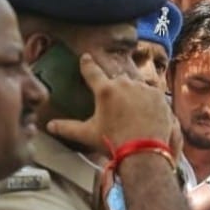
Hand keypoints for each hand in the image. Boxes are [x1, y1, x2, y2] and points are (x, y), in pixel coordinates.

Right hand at [47, 54, 177, 152]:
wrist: (144, 152)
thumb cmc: (114, 143)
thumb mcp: (88, 135)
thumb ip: (68, 128)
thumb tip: (49, 126)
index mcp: (105, 90)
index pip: (92, 71)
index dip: (87, 64)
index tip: (85, 57)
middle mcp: (125, 84)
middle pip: (117, 80)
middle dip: (115, 87)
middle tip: (116, 103)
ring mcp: (144, 89)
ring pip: (136, 85)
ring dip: (133, 93)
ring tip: (133, 109)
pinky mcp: (160, 96)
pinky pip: (152, 93)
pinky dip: (148, 100)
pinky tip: (146, 112)